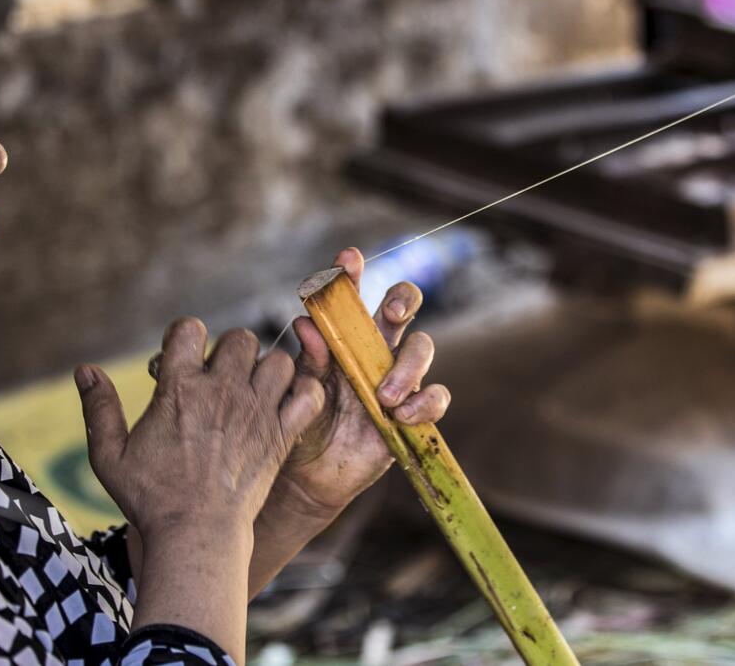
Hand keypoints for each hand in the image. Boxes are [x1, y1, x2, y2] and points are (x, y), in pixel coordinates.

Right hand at [76, 317, 323, 658]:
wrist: (196, 533)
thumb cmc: (150, 498)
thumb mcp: (109, 456)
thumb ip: (98, 409)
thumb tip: (84, 370)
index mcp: (179, 387)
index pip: (190, 328)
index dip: (186, 337)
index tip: (183, 359)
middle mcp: (222, 391)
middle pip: (242, 338)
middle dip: (232, 352)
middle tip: (224, 379)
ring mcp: (257, 410)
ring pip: (280, 361)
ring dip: (269, 372)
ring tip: (256, 394)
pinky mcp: (282, 433)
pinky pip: (309, 394)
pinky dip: (305, 394)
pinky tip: (288, 406)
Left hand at [281, 247, 450, 516]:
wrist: (308, 476)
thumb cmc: (301, 424)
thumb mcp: (299, 392)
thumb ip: (307, 361)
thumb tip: (305, 323)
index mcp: (342, 337)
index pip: (350, 296)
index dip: (352, 273)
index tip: (348, 259)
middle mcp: (374, 349)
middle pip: (402, 306)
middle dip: (402, 299)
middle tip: (391, 312)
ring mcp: (398, 377)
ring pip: (422, 347)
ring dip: (407, 366)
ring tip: (383, 395)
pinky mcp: (415, 411)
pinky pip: (435, 397)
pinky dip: (423, 402)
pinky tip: (400, 415)